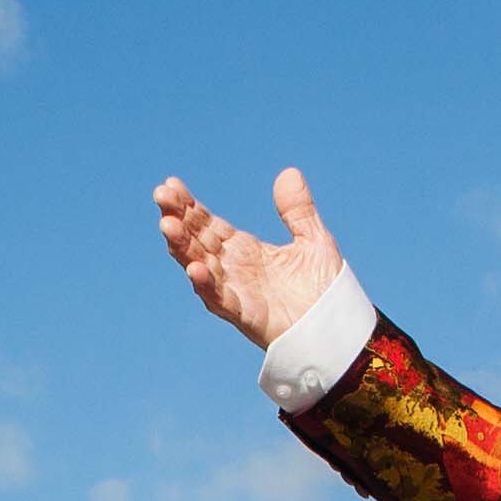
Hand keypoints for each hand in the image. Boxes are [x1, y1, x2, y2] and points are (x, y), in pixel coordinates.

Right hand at [151, 166, 348, 350]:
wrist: (339, 327)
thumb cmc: (324, 289)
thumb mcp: (312, 240)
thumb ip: (298, 210)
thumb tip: (288, 173)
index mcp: (244, 250)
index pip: (208, 224)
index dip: (188, 206)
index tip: (170, 185)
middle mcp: (233, 269)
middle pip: (197, 241)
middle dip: (178, 219)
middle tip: (160, 195)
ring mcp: (236, 292)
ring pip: (200, 267)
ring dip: (182, 247)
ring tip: (168, 225)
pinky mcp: (246, 315)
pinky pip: (221, 300)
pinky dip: (206, 285)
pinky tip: (194, 268)